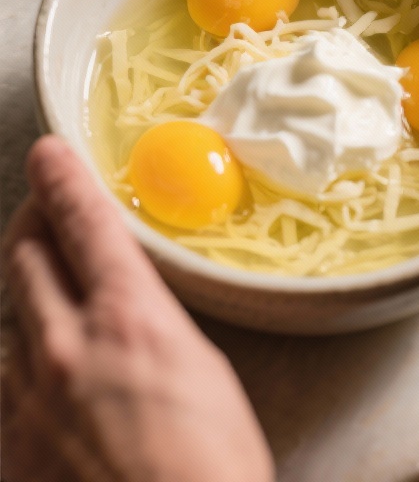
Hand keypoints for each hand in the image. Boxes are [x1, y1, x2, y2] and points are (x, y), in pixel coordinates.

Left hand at [1, 135, 273, 481]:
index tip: (49, 153)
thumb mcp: (205, 380)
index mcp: (129, 320)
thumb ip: (155, 334)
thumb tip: (134, 320)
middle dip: (31, 228)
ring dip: (26, 305)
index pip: (84, 223)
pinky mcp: (9, 454)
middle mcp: (66, 350)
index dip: (63, 179)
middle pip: (26, 260)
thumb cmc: (214, 477)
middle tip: (39, 212)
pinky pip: (2, 393)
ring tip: (43, 304)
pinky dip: (20, 376)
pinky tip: (41, 389)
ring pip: (8, 324)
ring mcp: (28, 405)